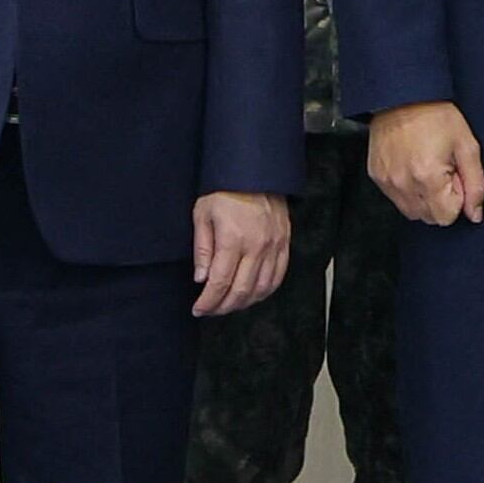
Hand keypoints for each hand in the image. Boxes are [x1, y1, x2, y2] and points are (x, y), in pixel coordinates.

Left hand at [192, 190, 292, 316]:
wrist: (254, 171)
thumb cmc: (224, 191)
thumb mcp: (202, 214)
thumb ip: (202, 249)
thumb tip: (201, 279)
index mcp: (233, 239)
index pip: (220, 283)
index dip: (208, 302)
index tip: (198, 309)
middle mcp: (256, 246)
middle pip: (241, 291)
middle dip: (223, 307)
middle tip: (210, 311)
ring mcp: (274, 246)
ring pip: (261, 288)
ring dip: (244, 303)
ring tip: (229, 305)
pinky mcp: (284, 243)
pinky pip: (278, 276)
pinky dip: (265, 291)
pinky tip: (252, 295)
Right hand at [366, 100, 483, 227]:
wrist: (402, 95)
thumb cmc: (437, 116)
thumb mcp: (467, 145)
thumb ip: (476, 184)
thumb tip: (475, 215)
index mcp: (428, 177)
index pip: (447, 217)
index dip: (456, 198)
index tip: (454, 174)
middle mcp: (404, 184)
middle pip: (429, 218)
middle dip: (441, 200)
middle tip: (442, 170)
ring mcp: (387, 181)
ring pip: (412, 212)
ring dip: (424, 198)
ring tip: (427, 168)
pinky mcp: (376, 176)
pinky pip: (396, 199)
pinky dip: (407, 190)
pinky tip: (412, 166)